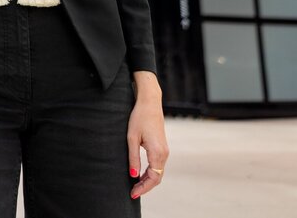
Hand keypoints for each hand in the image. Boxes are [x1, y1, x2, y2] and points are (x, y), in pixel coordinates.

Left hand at [127, 72, 168, 200]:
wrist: (150, 103)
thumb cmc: (139, 118)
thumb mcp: (131, 138)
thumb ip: (133, 158)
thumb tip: (133, 176)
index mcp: (157, 153)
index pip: (153, 178)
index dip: (143, 188)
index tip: (132, 193)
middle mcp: (164, 154)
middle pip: (157, 178)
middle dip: (145, 187)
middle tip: (132, 193)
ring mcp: (165, 151)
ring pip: (158, 172)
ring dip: (147, 180)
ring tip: (134, 186)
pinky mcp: (162, 147)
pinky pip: (158, 165)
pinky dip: (150, 173)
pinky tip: (140, 174)